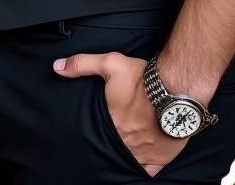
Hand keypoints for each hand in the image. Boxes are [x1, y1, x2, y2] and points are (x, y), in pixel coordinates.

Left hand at [53, 51, 187, 176]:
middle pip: (113, 145)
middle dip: (111, 139)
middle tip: (113, 132)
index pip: (97, 131)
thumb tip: (57, 67)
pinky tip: (138, 160)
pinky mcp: (161, 157)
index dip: (98, 127)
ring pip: (128, 160)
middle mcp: (125, 140)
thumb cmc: (144, 78)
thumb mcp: (109, 63)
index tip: (99, 123)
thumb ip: (81, 64)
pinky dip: (142, 167)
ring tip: (123, 144)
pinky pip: (148, 171)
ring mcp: (144, 152)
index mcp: (112, 122)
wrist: (177, 89)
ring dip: (124, 153)